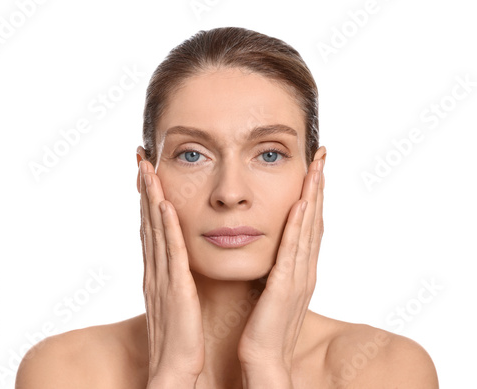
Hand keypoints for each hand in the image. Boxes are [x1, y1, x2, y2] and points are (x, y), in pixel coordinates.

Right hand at [139, 159, 204, 382]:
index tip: (148, 173)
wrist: (174, 368)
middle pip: (148, 222)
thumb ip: (174, 278)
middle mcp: (155, 269)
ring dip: (151, 198)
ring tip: (148, 169)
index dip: (147, 199)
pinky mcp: (175, 288)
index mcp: (157, 272)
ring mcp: (162, 277)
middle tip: (141, 159)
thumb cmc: (179, 337)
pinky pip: (171, 252)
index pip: (151, 228)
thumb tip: (178, 261)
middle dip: (145, 189)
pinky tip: (165, 205)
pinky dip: (166, 226)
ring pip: (156, 230)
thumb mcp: (175, 300)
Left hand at [237, 158, 324, 372]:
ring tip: (316, 168)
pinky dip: (299, 226)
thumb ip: (277, 266)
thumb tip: (274, 248)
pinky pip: (293, 251)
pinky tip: (301, 204)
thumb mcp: (273, 289)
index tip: (313, 167)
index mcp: (300, 268)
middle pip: (315, 219)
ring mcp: (299, 277)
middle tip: (321, 155)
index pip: (309, 223)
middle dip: (318, 186)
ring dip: (313, 196)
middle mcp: (305, 268)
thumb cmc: (265, 326)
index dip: (314, 194)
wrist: (264, 359)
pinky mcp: (285, 288)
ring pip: (309, 229)